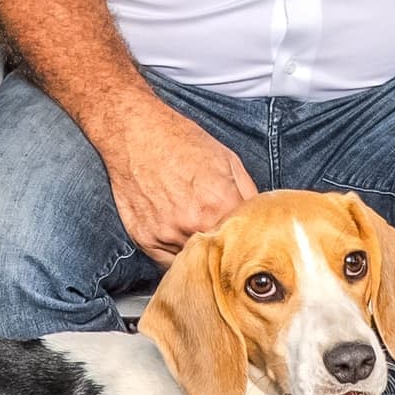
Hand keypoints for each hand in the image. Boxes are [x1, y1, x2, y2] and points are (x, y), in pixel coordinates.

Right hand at [96, 94, 257, 258]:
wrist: (135, 133)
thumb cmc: (181, 141)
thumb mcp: (228, 159)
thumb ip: (248, 194)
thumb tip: (259, 218)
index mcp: (221, 204)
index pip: (246, 239)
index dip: (246, 239)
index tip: (244, 238)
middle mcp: (195, 223)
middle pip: (219, 254)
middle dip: (223, 248)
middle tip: (220, 238)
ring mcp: (168, 233)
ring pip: (193, 260)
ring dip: (198, 253)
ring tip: (194, 232)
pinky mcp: (145, 239)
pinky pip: (167, 262)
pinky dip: (174, 254)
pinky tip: (176, 234)